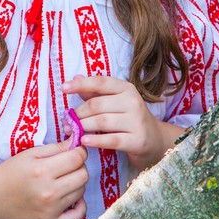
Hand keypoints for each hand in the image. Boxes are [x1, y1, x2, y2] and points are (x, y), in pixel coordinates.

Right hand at [0, 138, 88, 218]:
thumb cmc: (11, 172)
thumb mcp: (31, 154)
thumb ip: (56, 147)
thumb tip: (77, 142)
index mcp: (42, 170)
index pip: (77, 158)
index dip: (79, 151)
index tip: (74, 150)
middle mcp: (48, 192)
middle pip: (83, 175)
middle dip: (78, 166)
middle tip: (67, 165)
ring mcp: (50, 211)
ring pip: (81, 191)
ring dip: (76, 183)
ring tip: (62, 180)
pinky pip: (78, 216)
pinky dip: (79, 205)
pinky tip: (70, 198)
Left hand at [62, 75, 183, 170]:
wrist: (155, 140)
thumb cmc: (128, 118)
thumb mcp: (114, 101)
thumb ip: (94, 92)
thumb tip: (75, 77)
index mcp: (126, 88)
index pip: (100, 82)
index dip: (81, 84)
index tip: (63, 88)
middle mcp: (133, 102)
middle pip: (97, 104)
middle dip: (78, 113)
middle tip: (66, 121)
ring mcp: (137, 121)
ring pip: (102, 122)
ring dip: (83, 127)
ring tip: (72, 132)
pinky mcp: (138, 140)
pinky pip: (112, 140)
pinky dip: (96, 140)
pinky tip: (85, 141)